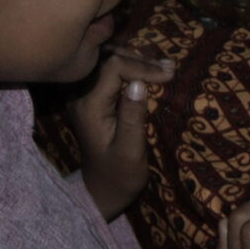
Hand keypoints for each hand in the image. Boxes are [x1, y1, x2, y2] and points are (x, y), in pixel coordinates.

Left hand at [68, 46, 174, 218]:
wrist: (102, 190)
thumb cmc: (119, 176)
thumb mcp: (130, 151)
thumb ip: (132, 118)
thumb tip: (139, 83)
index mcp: (88, 106)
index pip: (113, 68)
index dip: (142, 67)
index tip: (168, 76)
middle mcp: (80, 95)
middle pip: (108, 57)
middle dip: (140, 59)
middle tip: (169, 68)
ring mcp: (83, 94)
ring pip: (106, 60)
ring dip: (135, 59)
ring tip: (163, 67)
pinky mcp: (91, 97)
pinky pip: (106, 70)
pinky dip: (128, 65)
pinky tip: (148, 70)